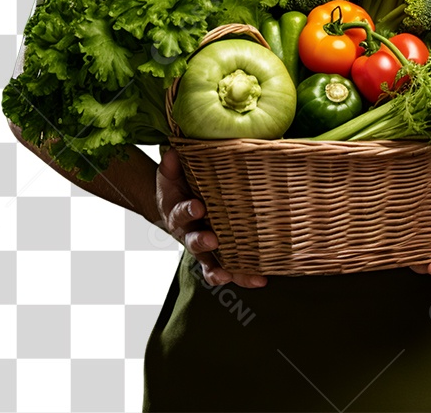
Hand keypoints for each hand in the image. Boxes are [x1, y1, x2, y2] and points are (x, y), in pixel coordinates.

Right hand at [155, 148, 266, 288]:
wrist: (175, 208)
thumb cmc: (177, 187)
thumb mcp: (171, 174)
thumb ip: (172, 165)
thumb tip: (174, 151)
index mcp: (178, 212)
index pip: (181, 212)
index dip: (188, 210)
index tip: (197, 207)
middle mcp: (189, 234)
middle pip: (194, 242)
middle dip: (203, 242)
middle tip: (213, 240)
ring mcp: (204, 248)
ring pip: (210, 264)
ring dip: (222, 270)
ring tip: (232, 274)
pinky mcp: (218, 256)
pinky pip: (228, 270)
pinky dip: (242, 276)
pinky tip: (260, 279)